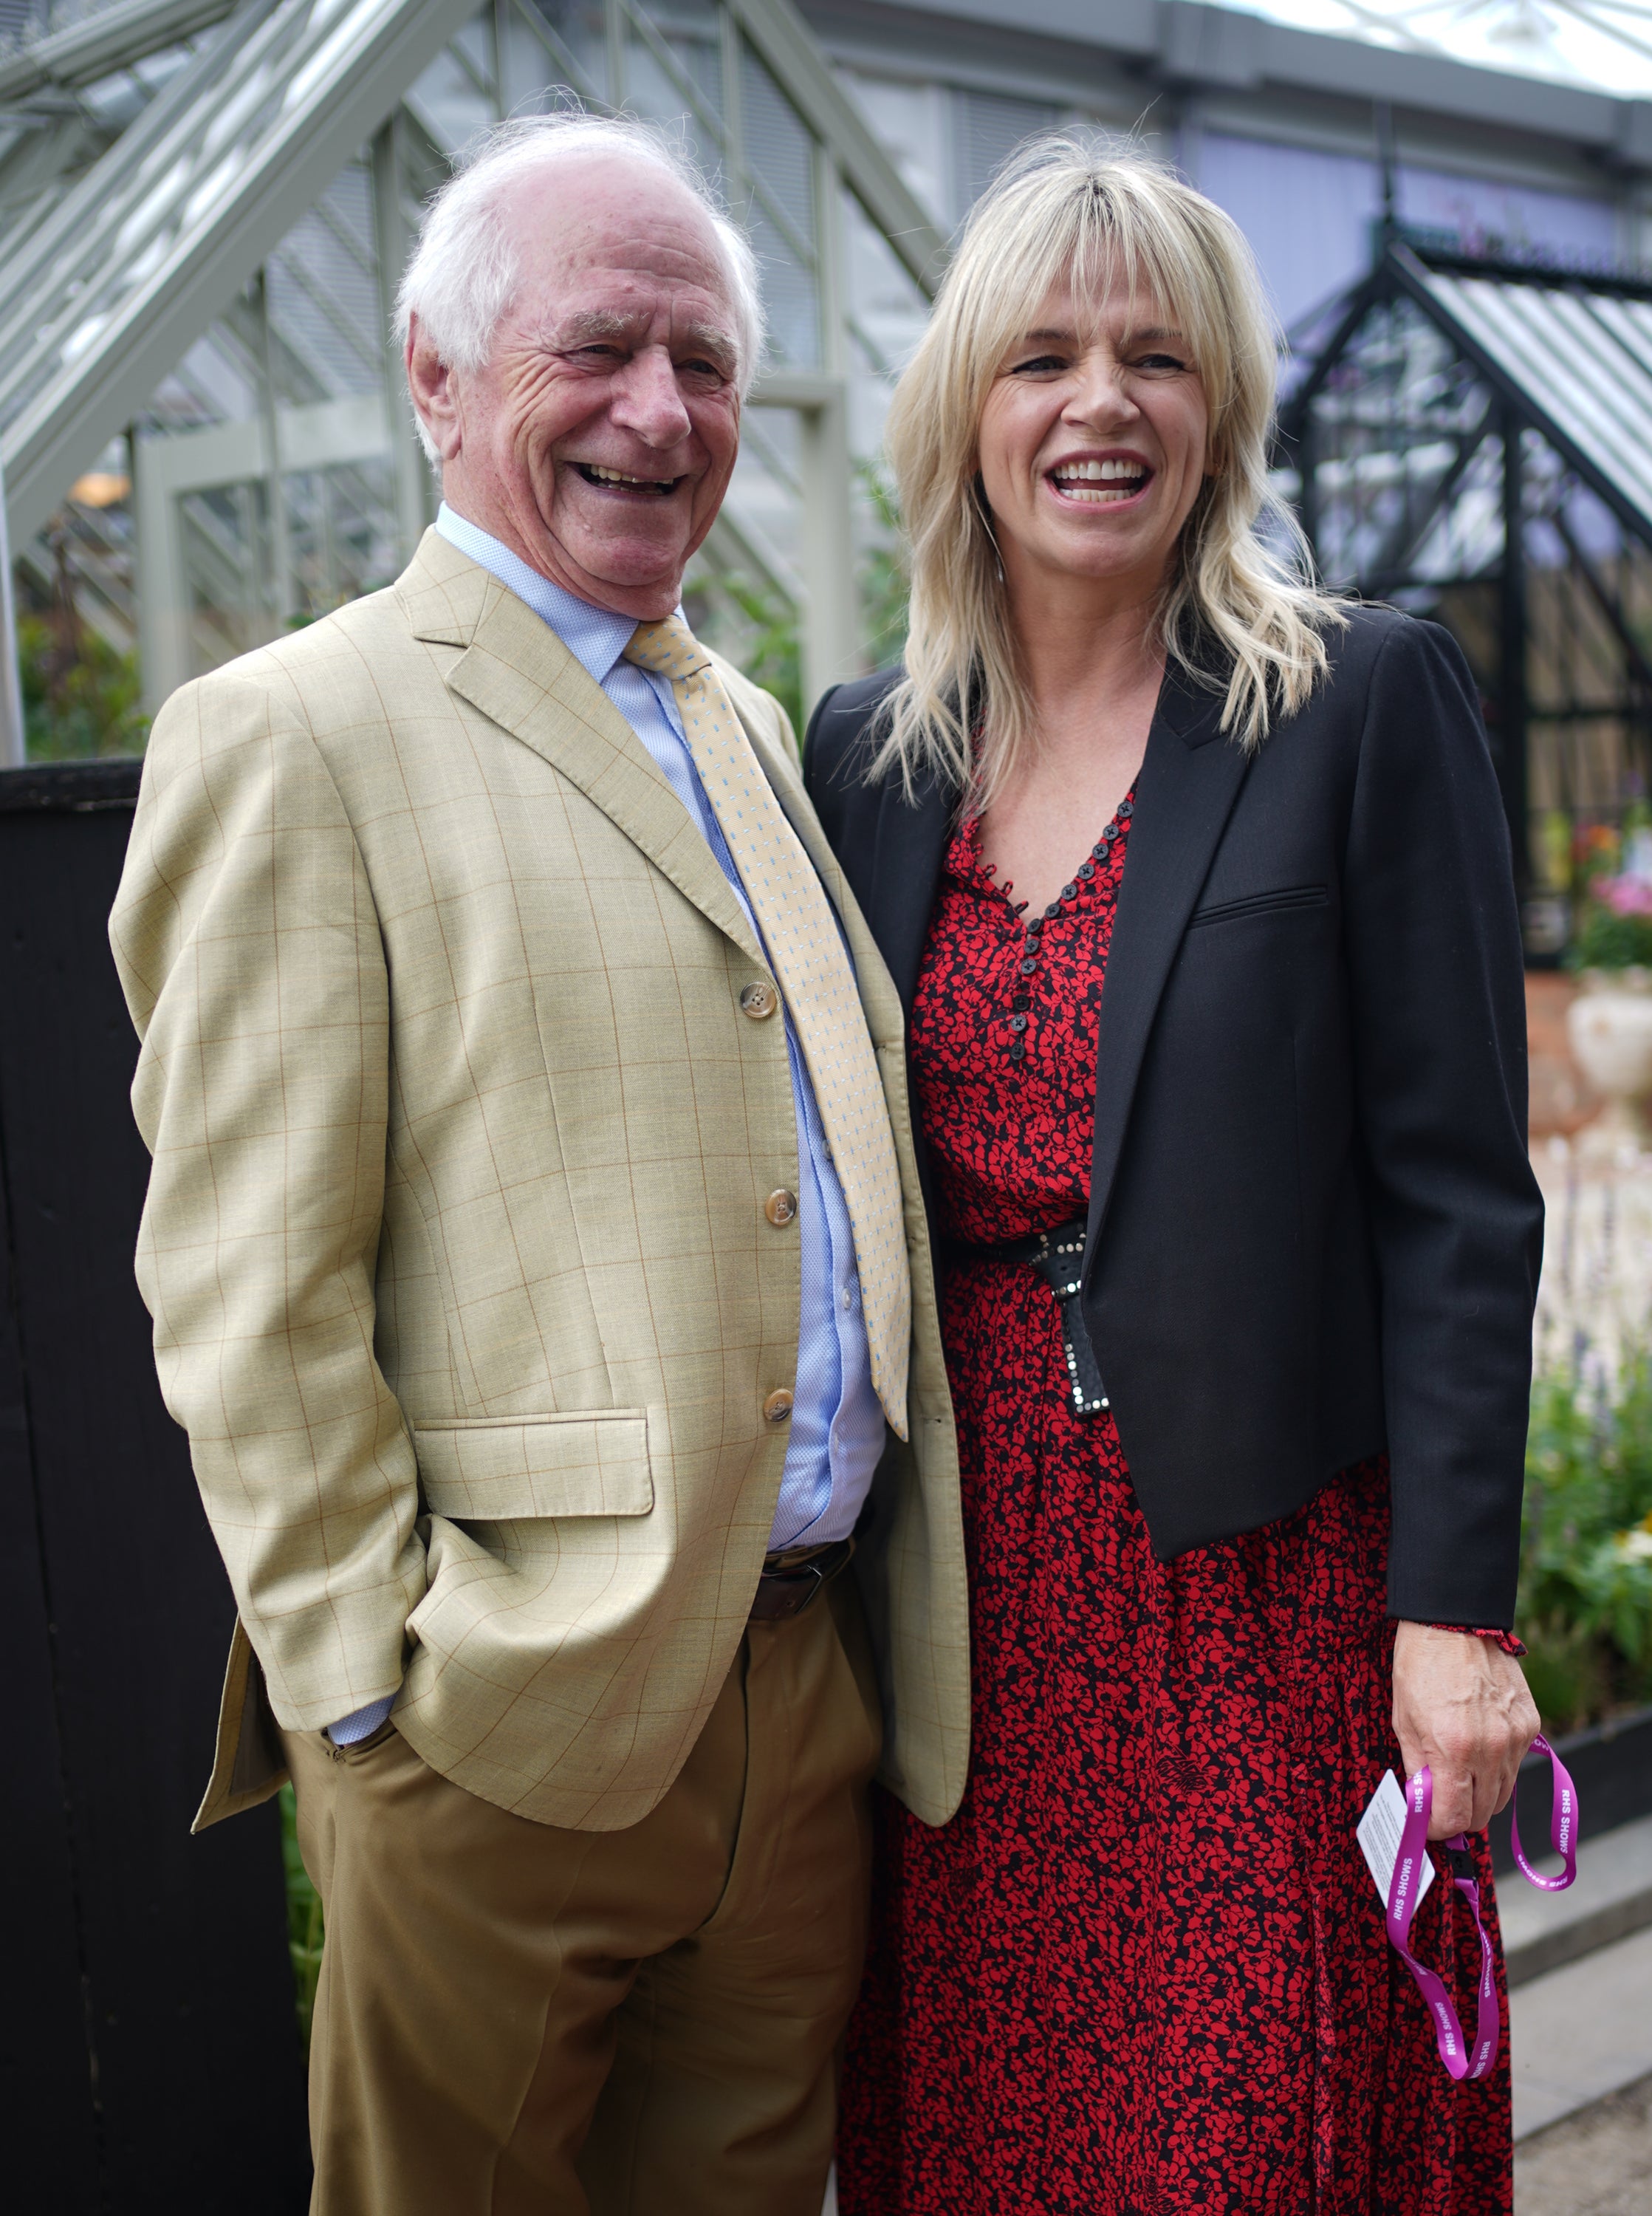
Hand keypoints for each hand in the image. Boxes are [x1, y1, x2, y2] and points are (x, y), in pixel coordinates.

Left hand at [1391, 1622, 1539, 1839]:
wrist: (1454, 1622)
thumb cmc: (1420, 1667)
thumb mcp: (1404, 1721)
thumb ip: (1418, 1769)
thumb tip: (1424, 1805)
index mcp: (1452, 1749)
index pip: (1456, 1818)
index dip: (1440, 1828)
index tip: (1429, 1824)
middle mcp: (1490, 1749)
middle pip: (1483, 1813)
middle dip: (1460, 1816)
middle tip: (1442, 1803)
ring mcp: (1515, 1737)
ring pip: (1504, 1794)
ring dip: (1481, 1795)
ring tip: (1460, 1775)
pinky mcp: (1531, 1724)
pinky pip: (1517, 1765)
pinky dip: (1499, 1767)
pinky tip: (1480, 1748)